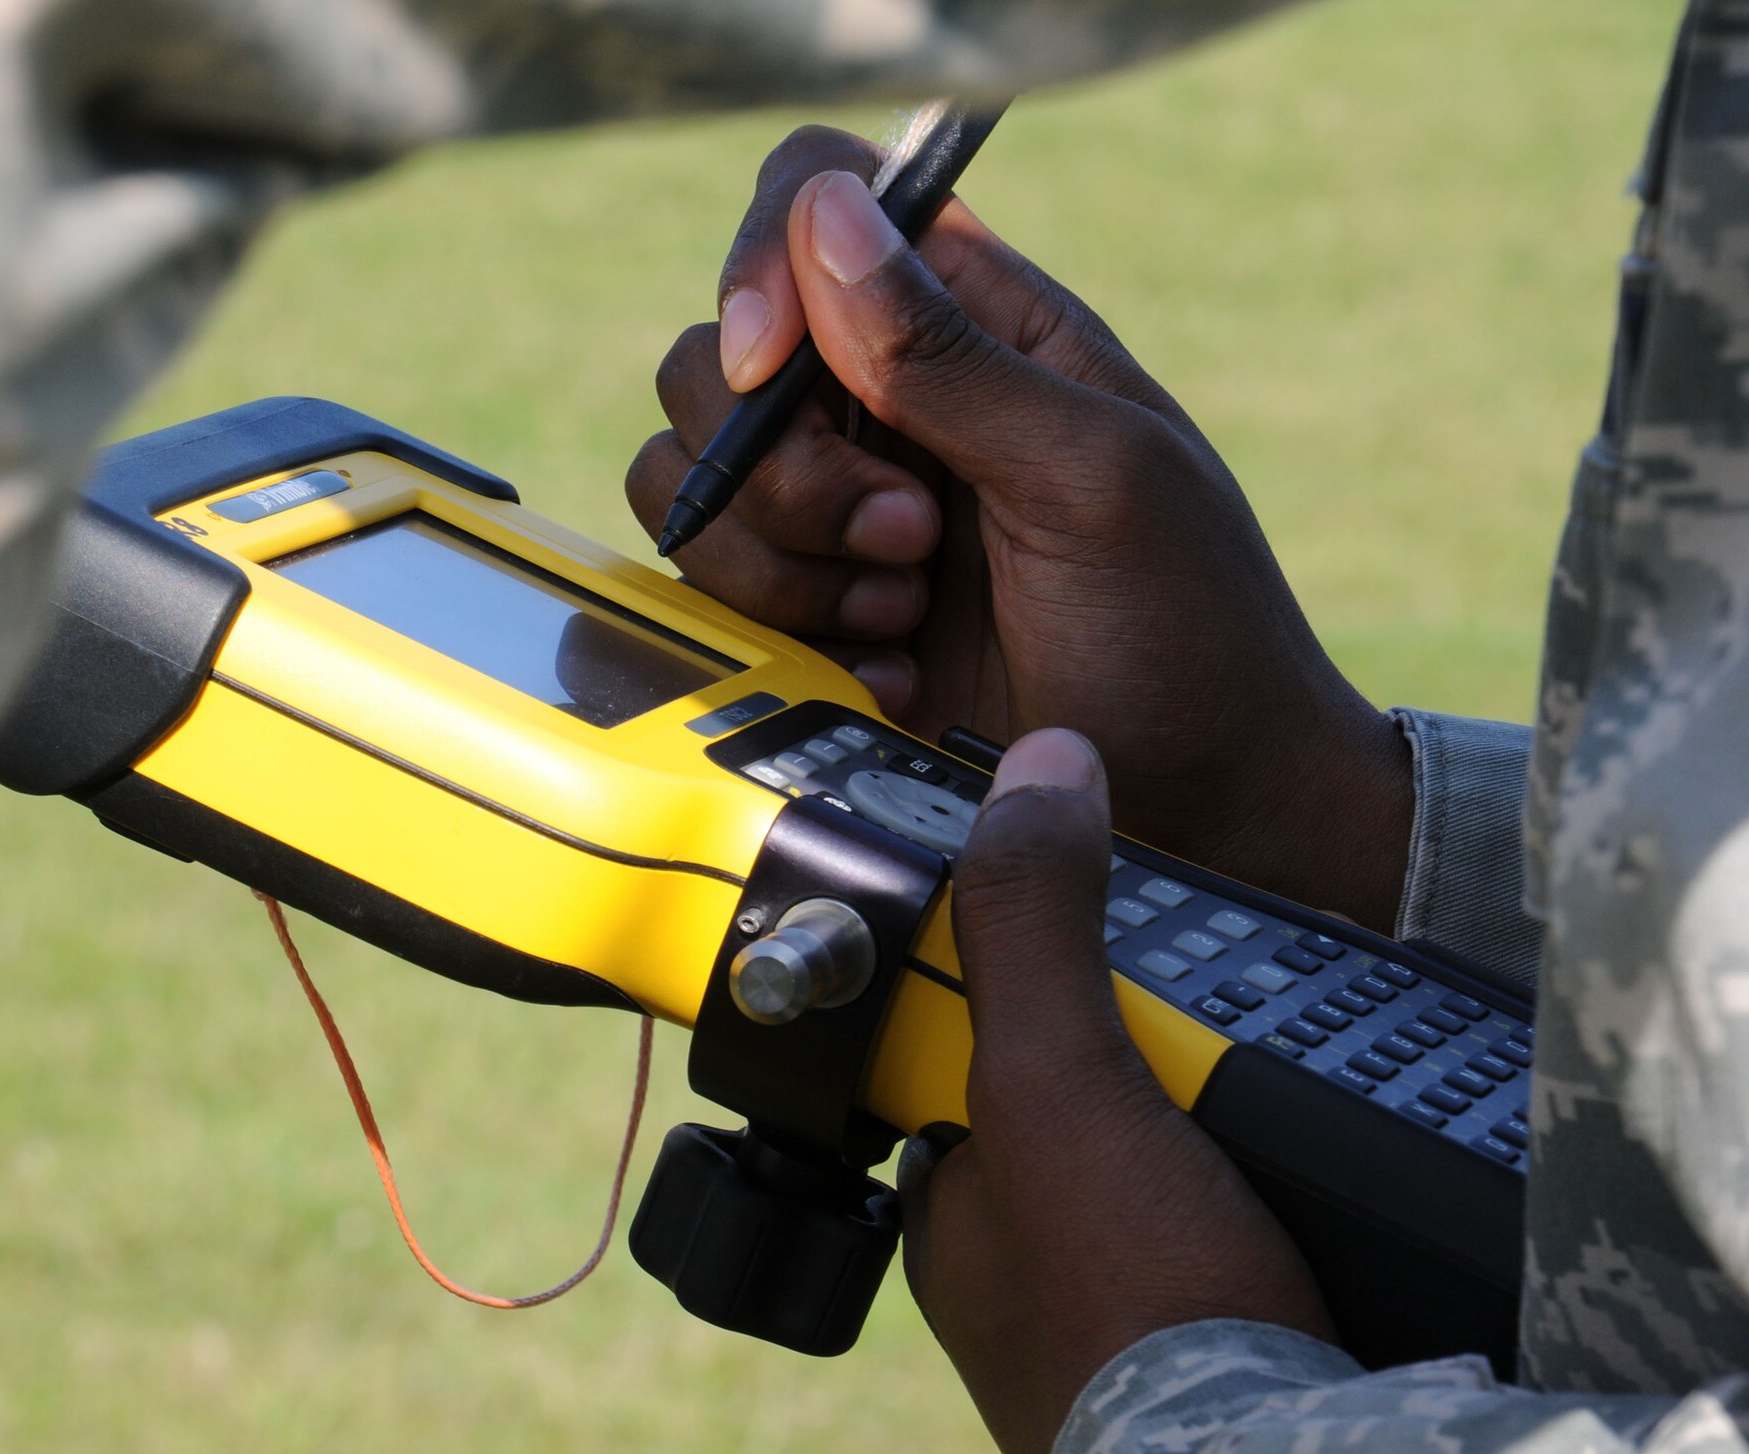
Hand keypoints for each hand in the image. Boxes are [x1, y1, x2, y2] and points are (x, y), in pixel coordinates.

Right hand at [626, 127, 1411, 928]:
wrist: (1198, 810)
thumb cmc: (1185, 633)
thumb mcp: (1091, 478)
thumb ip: (952, 357)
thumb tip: (828, 215)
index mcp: (980, 325)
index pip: (821, 203)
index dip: (766, 265)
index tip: (770, 369)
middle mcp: (890, 402)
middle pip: (717, 358)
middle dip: (786, 467)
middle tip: (912, 538)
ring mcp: (839, 511)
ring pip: (693, 478)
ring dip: (785, 559)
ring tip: (908, 614)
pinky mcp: (810, 611)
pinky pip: (711, 586)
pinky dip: (784, 632)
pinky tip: (890, 675)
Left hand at [896, 728, 1334, 1453]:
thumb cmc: (1130, 1309)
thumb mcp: (1058, 1082)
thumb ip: (1033, 926)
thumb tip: (1035, 768)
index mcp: (952, 1198)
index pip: (967, 1036)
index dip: (1020, 962)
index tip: (1087, 910)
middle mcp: (1021, 1250)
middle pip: (1080, 1080)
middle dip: (1142, 1038)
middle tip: (1200, 1024)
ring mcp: (1120, 1292)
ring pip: (1165, 1139)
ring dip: (1217, 1105)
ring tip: (1264, 1091)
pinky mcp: (1220, 1325)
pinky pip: (1235, 1205)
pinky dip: (1266, 1175)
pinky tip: (1303, 1166)